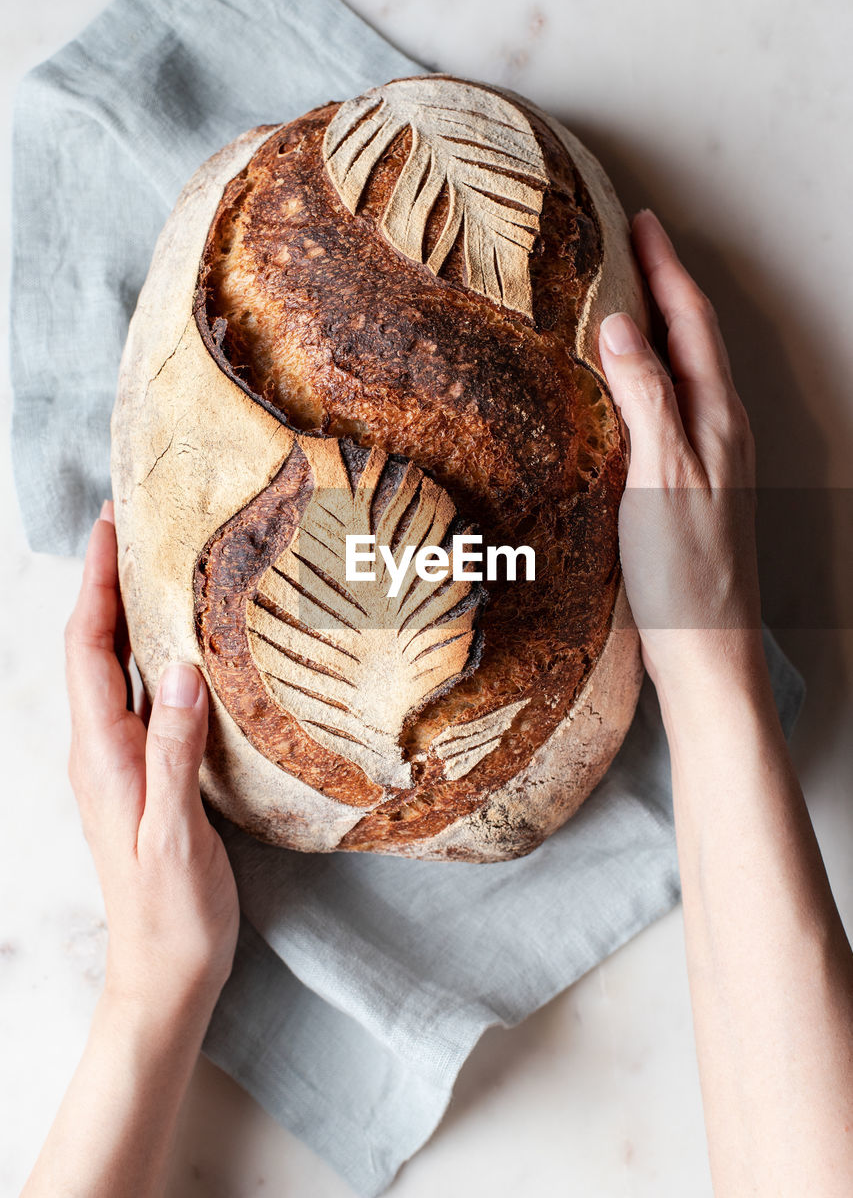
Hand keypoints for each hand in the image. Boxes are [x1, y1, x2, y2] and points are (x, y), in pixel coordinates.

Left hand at [64, 502, 238, 1021]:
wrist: (165, 974)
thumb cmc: (170, 915)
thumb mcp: (175, 837)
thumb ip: (174, 755)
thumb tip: (184, 671)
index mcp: (102, 756)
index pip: (88, 650)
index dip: (95, 585)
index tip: (108, 526)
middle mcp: (101, 751)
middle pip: (94, 649)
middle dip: (104, 583)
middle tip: (131, 527)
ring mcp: (119, 764)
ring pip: (115, 671)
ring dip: (124, 614)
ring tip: (156, 567)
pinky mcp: (144, 777)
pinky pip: (140, 699)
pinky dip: (151, 656)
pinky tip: (183, 647)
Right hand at [598, 209, 763, 698]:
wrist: (704, 648)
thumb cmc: (685, 569)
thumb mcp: (661, 474)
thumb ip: (645, 395)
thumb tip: (618, 324)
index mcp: (718, 417)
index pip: (691, 321)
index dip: (665, 268)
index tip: (640, 220)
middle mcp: (720, 430)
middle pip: (694, 339)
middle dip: (664, 286)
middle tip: (629, 246)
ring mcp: (708, 459)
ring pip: (683, 373)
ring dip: (656, 330)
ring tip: (620, 300)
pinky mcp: (687, 486)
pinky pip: (668, 409)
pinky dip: (645, 378)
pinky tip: (620, 388)